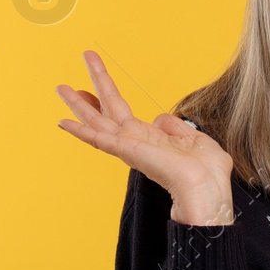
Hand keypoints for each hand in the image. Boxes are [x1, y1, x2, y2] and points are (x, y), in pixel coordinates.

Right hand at [55, 50, 235, 224]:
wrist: (207, 189)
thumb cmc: (207, 172)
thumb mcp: (196, 140)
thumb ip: (176, 127)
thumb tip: (161, 118)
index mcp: (150, 139)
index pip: (122, 113)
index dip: (108, 95)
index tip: (95, 80)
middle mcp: (135, 142)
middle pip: (106, 112)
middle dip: (89, 93)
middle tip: (68, 80)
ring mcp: (129, 147)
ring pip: (97, 122)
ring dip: (78, 105)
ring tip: (61, 87)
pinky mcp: (128, 151)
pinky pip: (99, 139)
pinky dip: (80, 131)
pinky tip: (63, 122)